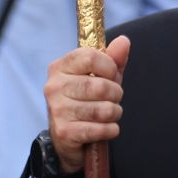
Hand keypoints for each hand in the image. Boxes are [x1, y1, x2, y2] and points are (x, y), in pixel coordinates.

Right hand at [44, 35, 129, 171]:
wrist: (67, 136)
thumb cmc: (86, 100)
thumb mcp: (100, 77)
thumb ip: (113, 59)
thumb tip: (124, 41)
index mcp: (60, 68)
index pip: (90, 57)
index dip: (109, 67)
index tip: (110, 75)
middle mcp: (54, 87)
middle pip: (100, 86)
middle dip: (116, 95)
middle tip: (111, 99)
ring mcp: (57, 110)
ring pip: (104, 109)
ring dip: (114, 114)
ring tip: (107, 115)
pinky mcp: (64, 132)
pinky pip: (101, 129)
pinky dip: (110, 130)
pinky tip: (103, 129)